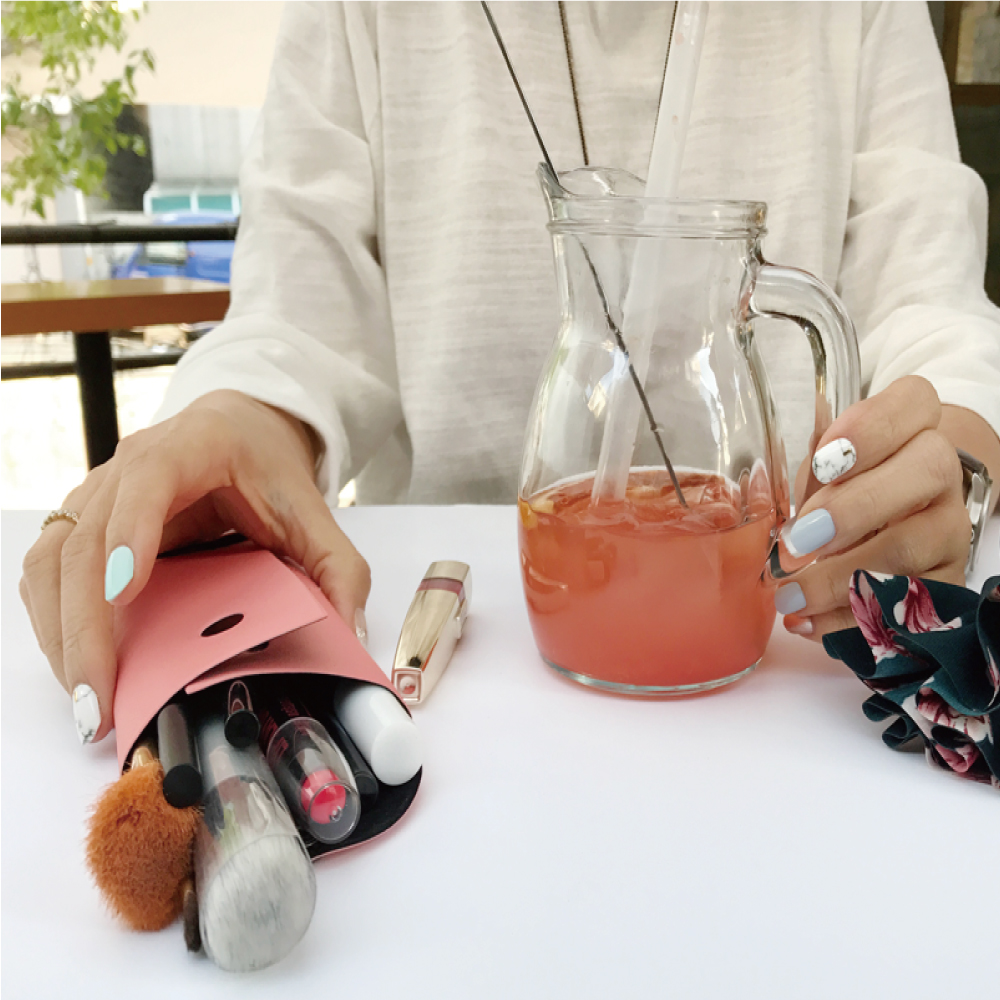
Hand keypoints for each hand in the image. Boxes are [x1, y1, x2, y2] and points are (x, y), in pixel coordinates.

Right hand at [19, 390, 369, 743]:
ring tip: (85, 698)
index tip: (123, 592)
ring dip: (60, 632)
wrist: (240, 428)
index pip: (149, 480)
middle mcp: (128, 466)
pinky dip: (53, 620)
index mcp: (190, 448)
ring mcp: (97, 494)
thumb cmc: (265, 462)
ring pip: (53, 559)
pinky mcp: (84, 522)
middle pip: (86, 538)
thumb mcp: (311, 508)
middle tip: (99, 695)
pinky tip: (77, 666)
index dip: (132, 533)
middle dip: (86, 624)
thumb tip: (350, 632)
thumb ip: (337, 566)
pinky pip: (48, 571)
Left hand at [775, 376, 970, 640]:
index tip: (823, 462)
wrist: (893, 523)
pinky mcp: (947, 578)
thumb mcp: (822, 464)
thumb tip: (758, 480)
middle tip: (798, 540)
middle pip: (926, 470)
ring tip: (789, 595)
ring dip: (841, 575)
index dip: (872, 429)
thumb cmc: (843, 483)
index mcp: (911, 425)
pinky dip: (849, 618)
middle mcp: (940, 470)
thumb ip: (804, 459)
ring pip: (912, 545)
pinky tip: (808, 623)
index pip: (915, 402)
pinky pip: (907, 603)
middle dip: (854, 508)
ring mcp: (949, 526)